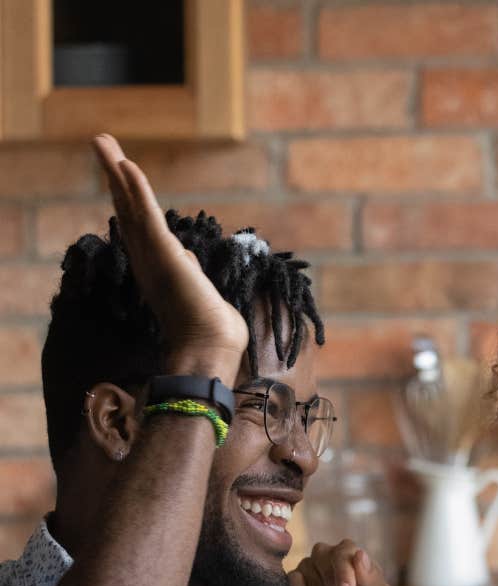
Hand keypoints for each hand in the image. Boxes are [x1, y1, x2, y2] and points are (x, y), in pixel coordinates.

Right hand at [92, 134, 247, 378]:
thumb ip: (189, 274)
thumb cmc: (212, 331)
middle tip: (101, 144)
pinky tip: (126, 164)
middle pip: (126, 208)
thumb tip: (188, 261)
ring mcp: (153, 256)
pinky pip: (147, 215)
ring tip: (101, 140)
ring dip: (116, 171)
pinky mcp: (164, 253)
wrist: (211, 348)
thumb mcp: (201, 293)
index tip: (120, 174)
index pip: (138, 226)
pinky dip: (136, 189)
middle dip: (114, 176)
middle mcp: (148, 261)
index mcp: (157, 269)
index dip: (127, 198)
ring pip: (130, 205)